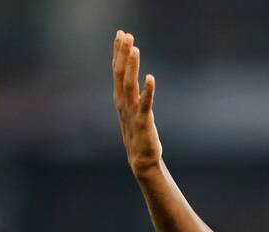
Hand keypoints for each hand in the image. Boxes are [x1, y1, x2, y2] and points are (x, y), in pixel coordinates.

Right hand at [113, 30, 161, 175]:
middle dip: (122, 53)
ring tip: (135, 49)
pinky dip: (148, 91)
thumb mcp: (133, 111)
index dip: (118, 52)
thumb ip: (133, 95)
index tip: (121, 34)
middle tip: (125, 34)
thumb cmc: (139, 135)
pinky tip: (151, 78)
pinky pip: (146, 104)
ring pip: (130, 85)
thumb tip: (135, 80)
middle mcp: (123, 103)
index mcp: (121, 99)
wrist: (142, 160)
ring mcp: (132, 112)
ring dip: (132, 67)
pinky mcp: (144, 122)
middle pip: (120, 74)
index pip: (117, 71)